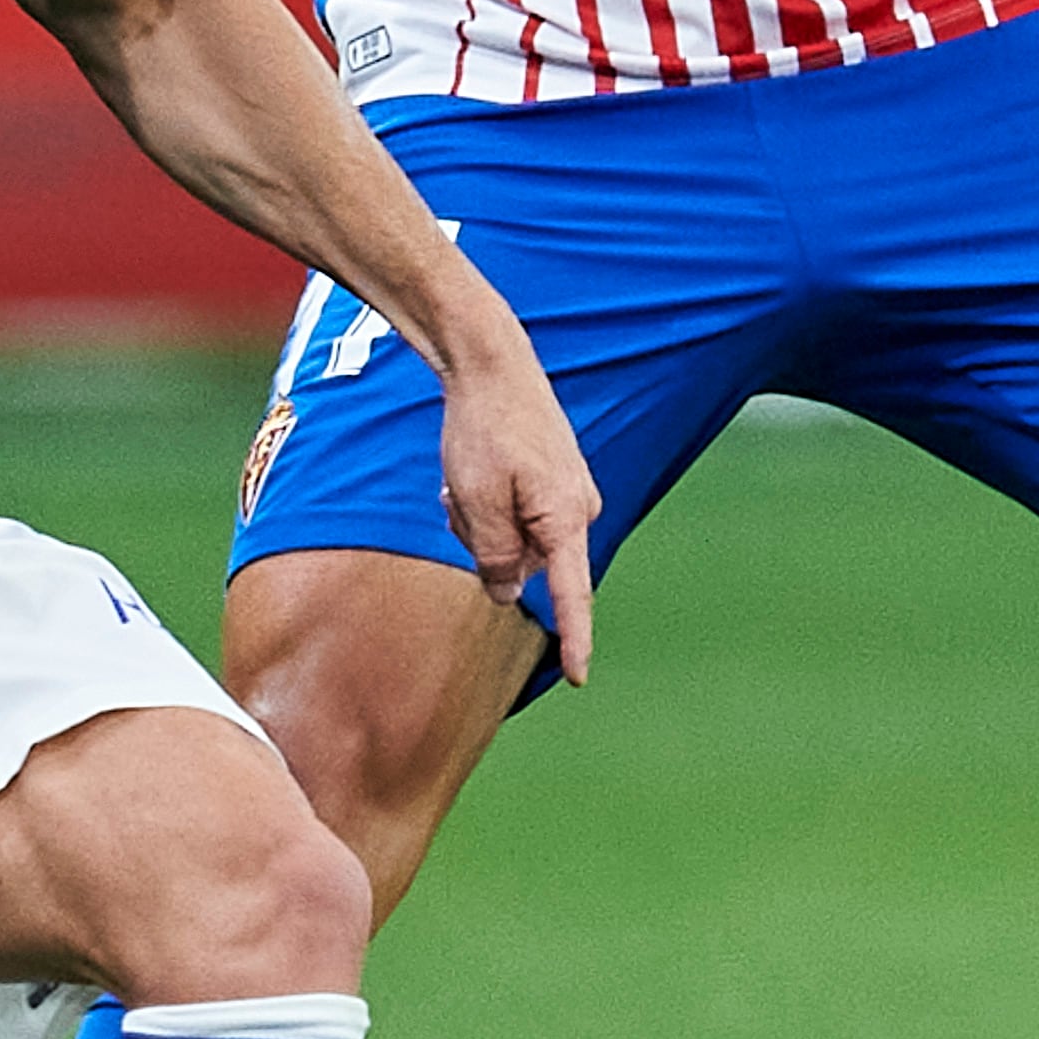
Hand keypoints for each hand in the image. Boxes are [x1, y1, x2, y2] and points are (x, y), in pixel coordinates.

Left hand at [432, 337, 602, 686]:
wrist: (491, 362)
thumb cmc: (482, 429)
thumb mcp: (476, 501)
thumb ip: (494, 557)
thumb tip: (509, 593)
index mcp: (567, 518)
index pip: (573, 593)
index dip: (575, 637)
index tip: (581, 676)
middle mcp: (578, 509)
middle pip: (524, 562)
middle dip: (483, 542)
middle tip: (457, 499)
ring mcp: (567, 493)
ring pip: (513, 537)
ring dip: (478, 520)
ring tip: (462, 479)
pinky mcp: (552, 480)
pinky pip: (515, 513)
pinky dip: (486, 503)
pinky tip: (468, 473)